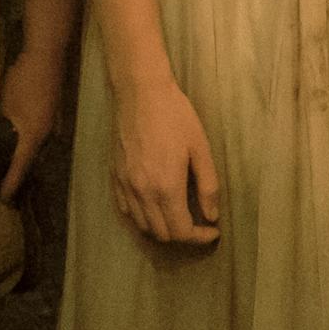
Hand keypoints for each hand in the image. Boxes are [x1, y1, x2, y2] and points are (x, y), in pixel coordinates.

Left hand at [0, 45, 66, 202]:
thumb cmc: (24, 81)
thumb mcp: (7, 107)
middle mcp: (46, 134)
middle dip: (17, 173)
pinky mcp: (51, 112)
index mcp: (34, 136)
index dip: (10, 184)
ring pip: (35, 147)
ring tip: (8, 166)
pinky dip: (27, 143)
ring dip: (22, 158)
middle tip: (2, 185)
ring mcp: (51, 122)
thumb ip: (3, 127)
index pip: (20, 167)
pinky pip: (38, 135)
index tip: (2, 199)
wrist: (46, 55)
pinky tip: (18, 140)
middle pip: (30, 160)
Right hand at [111, 78, 223, 246]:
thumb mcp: (200, 148)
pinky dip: (143, 217)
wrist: (140, 92)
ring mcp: (125, 185)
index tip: (213, 231)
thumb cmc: (175, 116)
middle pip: (162, 234)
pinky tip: (156, 206)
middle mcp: (142, 192)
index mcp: (166, 187)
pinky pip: (127, 210)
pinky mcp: (115, 176)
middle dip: (183, 236)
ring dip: (163, 229)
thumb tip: (212, 215)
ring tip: (180, 216)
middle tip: (200, 224)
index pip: (181, 231)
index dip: (200, 237)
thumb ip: (208, 186)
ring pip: (143, 226)